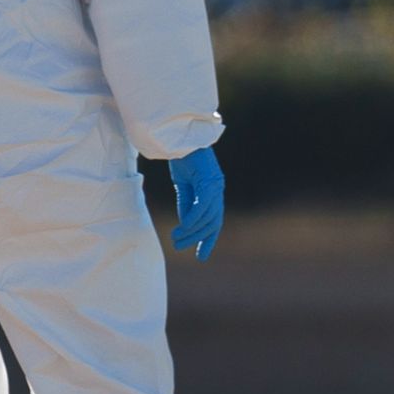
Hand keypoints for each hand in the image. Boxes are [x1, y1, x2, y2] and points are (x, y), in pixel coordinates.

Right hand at [165, 146, 224, 262]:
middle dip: (198, 238)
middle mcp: (218, 190)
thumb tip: (186, 226)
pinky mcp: (210, 182)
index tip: (201, 256)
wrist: (180, 137)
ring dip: (192, 231)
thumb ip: (187, 204)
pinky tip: (183, 228)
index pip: (215, 221)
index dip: (209, 239)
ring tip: (176, 240)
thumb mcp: (183, 186)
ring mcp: (216, 186)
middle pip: (213, 222)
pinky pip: (202, 207)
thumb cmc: (182, 157)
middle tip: (180, 247)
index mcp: (213, 191)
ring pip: (208, 217)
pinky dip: (192, 219)